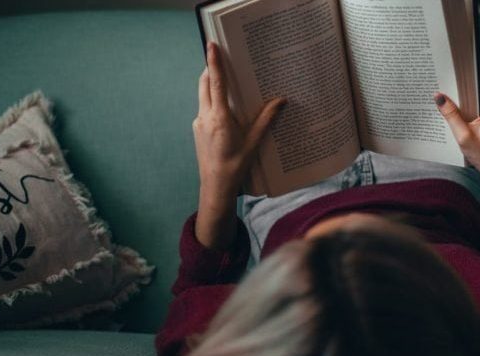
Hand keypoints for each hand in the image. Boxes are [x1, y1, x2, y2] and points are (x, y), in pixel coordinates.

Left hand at [193, 42, 284, 248]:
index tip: (212, 45)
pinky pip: (204, 108)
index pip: (216, 82)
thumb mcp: (254, 143)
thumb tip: (281, 101)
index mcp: (219, 118)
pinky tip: (227, 108)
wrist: (215, 187)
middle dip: (212, 68)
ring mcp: (199, 123)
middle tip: (221, 57)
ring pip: (203, 95)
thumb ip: (266, 120)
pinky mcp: (198, 129)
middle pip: (205, 83)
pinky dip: (213, 101)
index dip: (214, 62)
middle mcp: (205, 117)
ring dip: (212, 84)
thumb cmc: (235, 167)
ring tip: (227, 81)